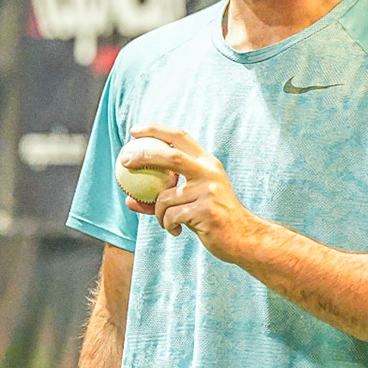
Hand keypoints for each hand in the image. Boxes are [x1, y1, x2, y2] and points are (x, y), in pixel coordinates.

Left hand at [121, 126, 261, 261]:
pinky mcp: (206, 211)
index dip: (156, 130)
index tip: (134, 131)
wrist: (242, 238)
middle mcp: (209, 172)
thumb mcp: (191, 200)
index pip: (180, 136)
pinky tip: (176, 231)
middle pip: (171, 156)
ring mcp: (209, 191)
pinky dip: (167, 224)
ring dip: (157, 212)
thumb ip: (164, 196)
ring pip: (165, 197)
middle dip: (144, 155)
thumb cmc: (213, 217)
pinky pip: (171, 216)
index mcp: (207, 163)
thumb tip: (128, 199)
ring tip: (167, 222)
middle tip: (124, 161)